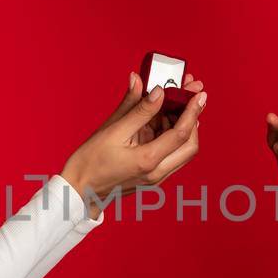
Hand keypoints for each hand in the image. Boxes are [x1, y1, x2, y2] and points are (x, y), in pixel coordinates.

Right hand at [61, 72, 207, 216]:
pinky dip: (170, 137)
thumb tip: (150, 86)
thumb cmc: (90, 163)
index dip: (192, 111)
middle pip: (190, 146)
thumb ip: (135, 107)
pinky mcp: (152, 177)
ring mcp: (156, 177)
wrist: (79, 192)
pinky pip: (170, 155)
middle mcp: (157, 172)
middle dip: (193, 119)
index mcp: (148, 160)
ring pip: (182, 151)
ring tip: (171, 104)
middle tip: (190, 97)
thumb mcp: (111, 130)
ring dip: (182, 127)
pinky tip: (160, 121)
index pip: (181, 133)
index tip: (198, 93)